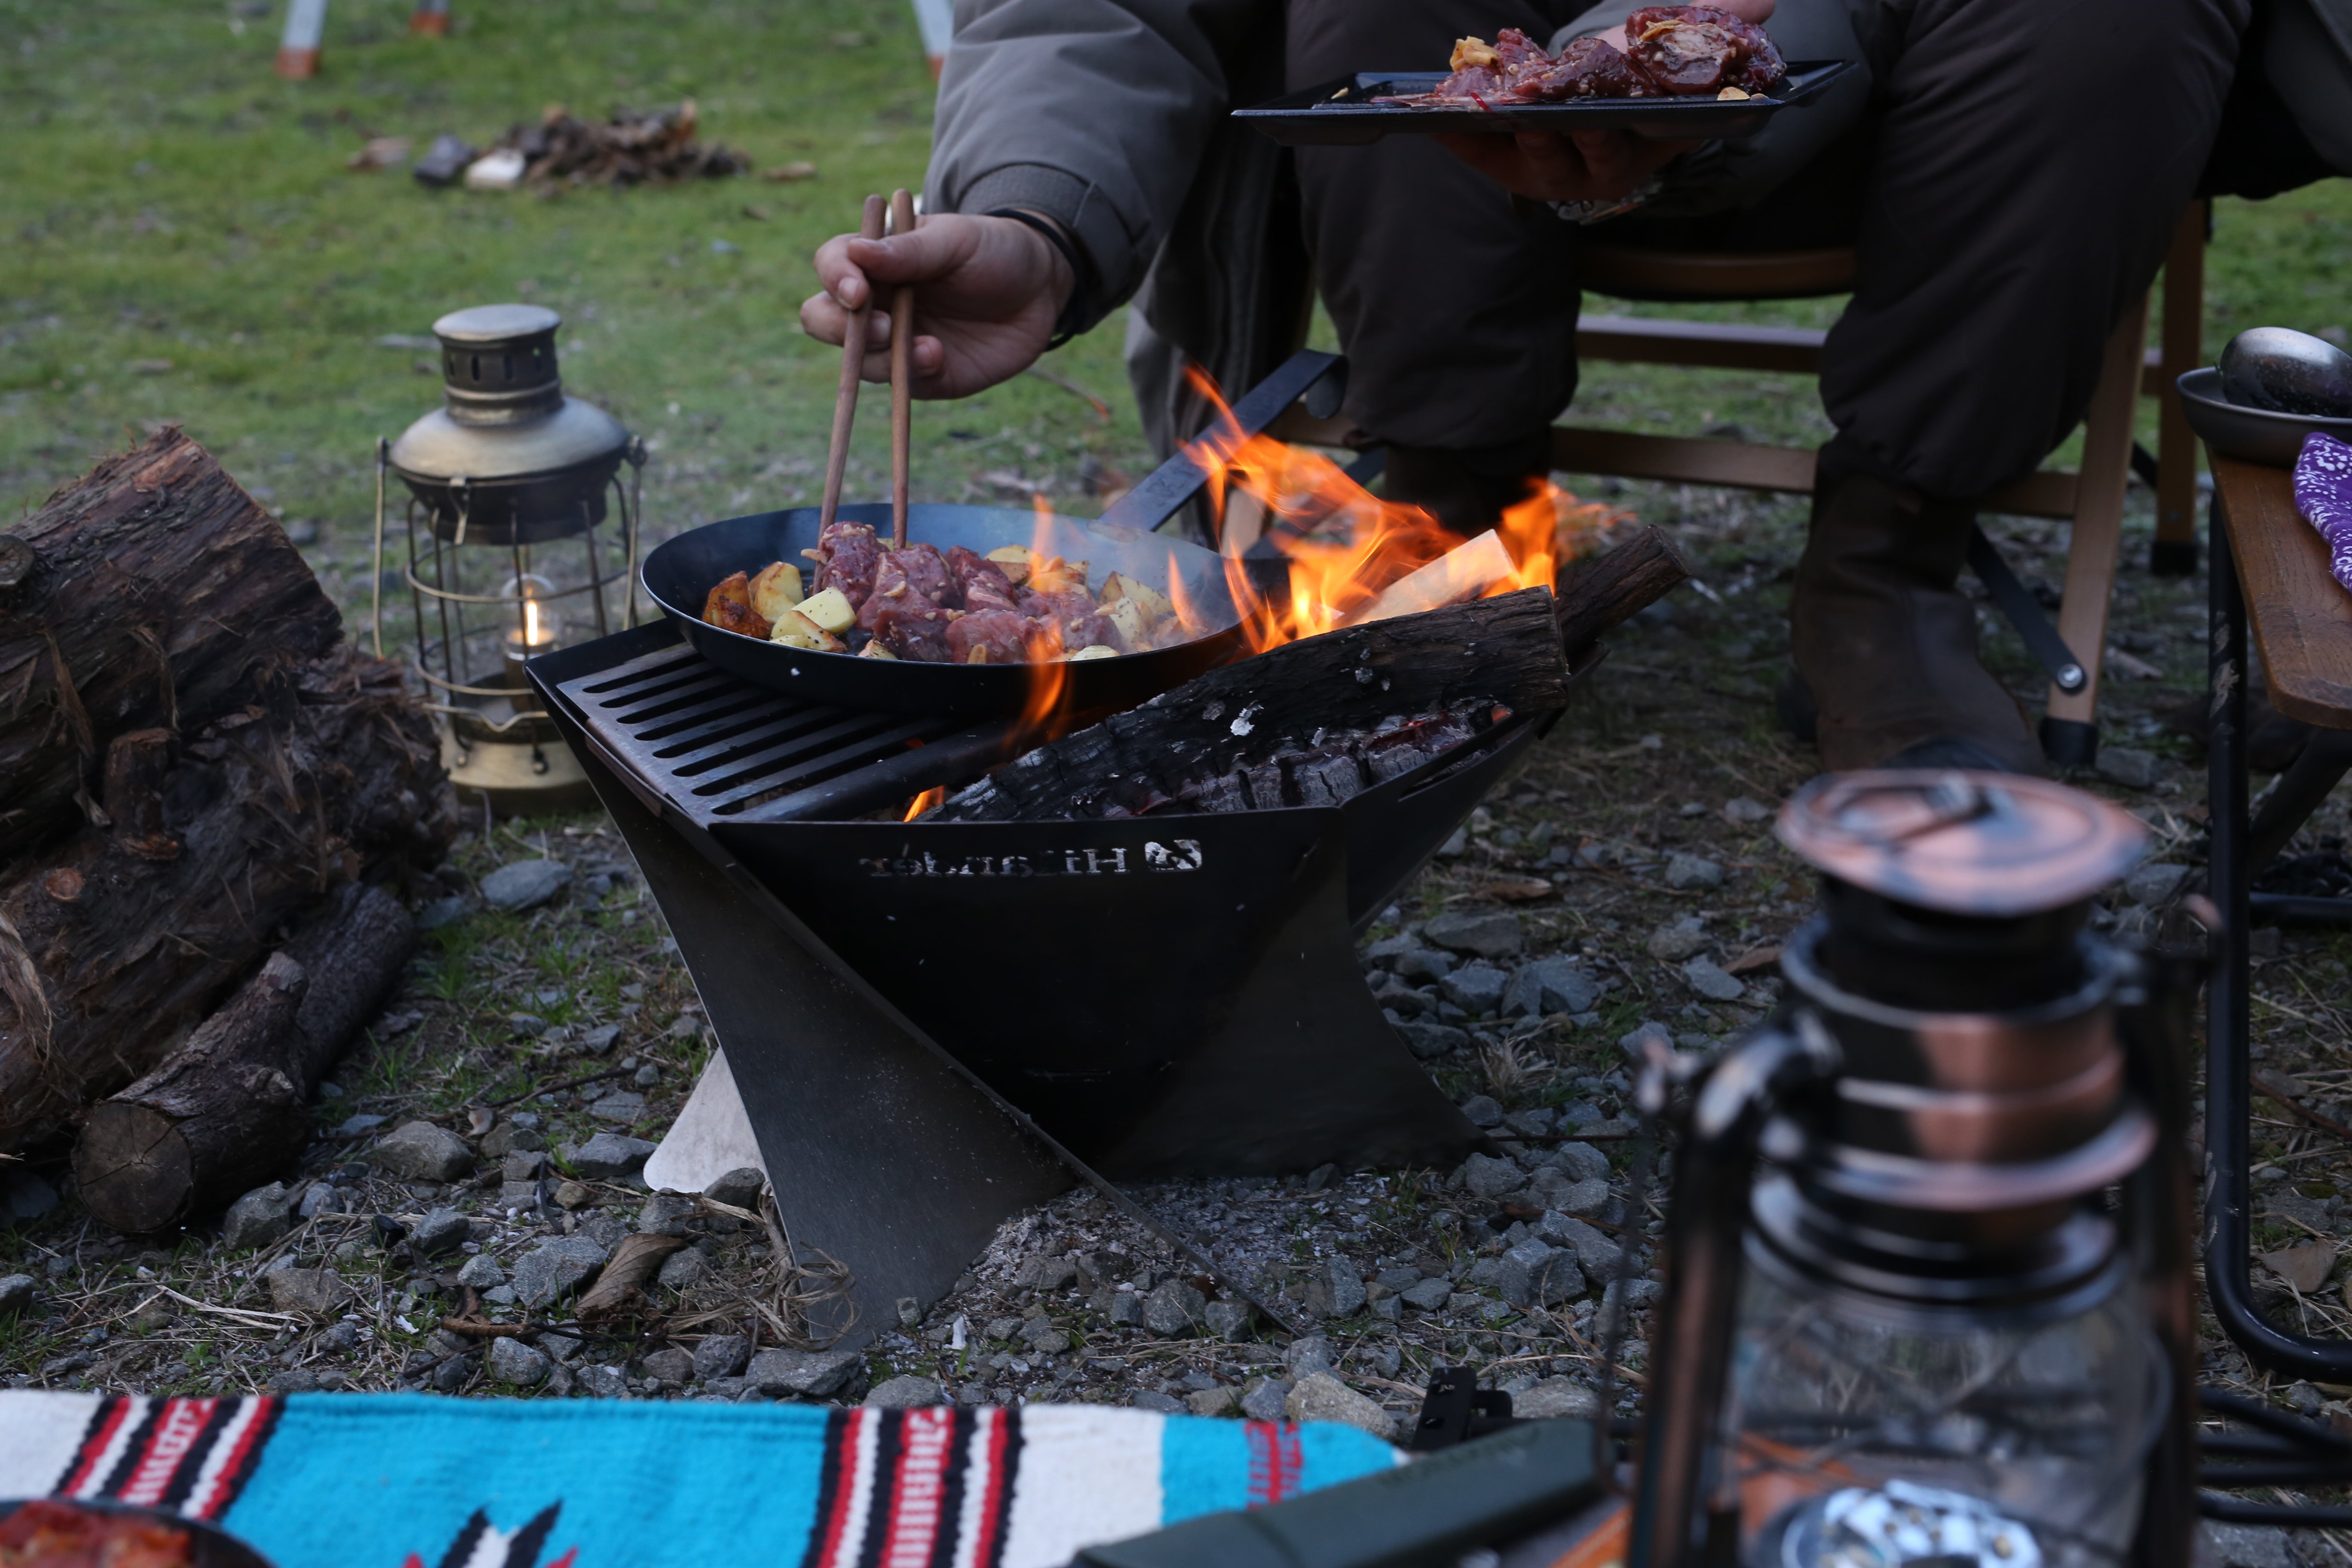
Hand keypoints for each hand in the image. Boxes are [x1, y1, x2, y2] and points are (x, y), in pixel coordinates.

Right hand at [801, 211, 1075, 398]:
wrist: (1041, 290)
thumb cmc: (994, 251)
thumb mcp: (958, 240)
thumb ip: (911, 250)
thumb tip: (857, 252)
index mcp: (876, 259)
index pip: (832, 264)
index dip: (835, 277)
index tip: (858, 290)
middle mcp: (876, 301)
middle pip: (824, 319)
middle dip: (841, 328)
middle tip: (883, 328)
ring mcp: (894, 341)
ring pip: (857, 360)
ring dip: (880, 358)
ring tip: (928, 348)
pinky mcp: (921, 374)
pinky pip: (899, 383)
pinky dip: (912, 374)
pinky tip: (939, 357)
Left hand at [1434, 0, 1771, 203]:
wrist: (1599, 94)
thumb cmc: (1642, 73)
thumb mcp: (1676, 47)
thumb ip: (1715, 24)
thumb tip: (1766, 0)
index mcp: (1647, 147)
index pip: (1632, 142)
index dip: (1611, 130)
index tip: (1596, 116)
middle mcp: (1601, 167)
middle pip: (1581, 155)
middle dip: (1559, 137)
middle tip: (1539, 118)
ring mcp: (1553, 170)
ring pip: (1530, 158)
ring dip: (1508, 135)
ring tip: (1488, 111)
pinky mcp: (1511, 165)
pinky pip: (1483, 155)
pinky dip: (1461, 138)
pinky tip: (1436, 119)